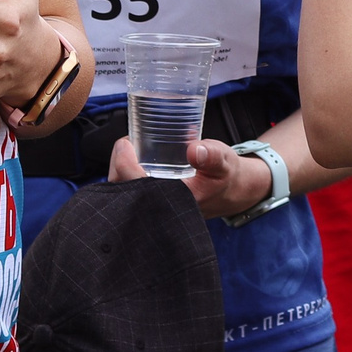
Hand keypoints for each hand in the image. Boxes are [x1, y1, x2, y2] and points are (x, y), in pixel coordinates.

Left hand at [106, 135, 275, 218]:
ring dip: (121, 170)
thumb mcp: (224, 162)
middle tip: (126, 143)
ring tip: (128, 149)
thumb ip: (212, 156)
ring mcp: (154, 208)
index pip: (138, 186)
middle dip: (119, 165)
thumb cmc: (226, 177)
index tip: (126, 143)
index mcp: (175, 202)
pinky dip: (127, 175)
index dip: (126, 164)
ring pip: (122, 193)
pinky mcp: (153, 203)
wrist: (232, 192)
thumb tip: (194, 149)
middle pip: (122, 191)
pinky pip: (130, 193)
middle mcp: (160, 209)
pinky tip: (132, 160)